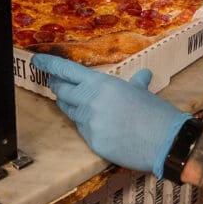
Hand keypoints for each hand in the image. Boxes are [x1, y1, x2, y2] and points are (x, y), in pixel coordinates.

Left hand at [32, 54, 188, 176]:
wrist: (164, 141)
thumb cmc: (155, 113)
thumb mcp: (142, 92)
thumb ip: (135, 84)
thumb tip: (143, 75)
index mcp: (101, 84)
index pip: (66, 71)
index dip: (49, 65)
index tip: (38, 61)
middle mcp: (90, 102)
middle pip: (62, 92)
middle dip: (58, 87)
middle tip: (56, 83)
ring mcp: (89, 124)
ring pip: (71, 112)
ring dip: (73, 106)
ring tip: (79, 103)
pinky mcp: (92, 142)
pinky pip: (82, 131)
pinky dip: (87, 125)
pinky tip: (99, 125)